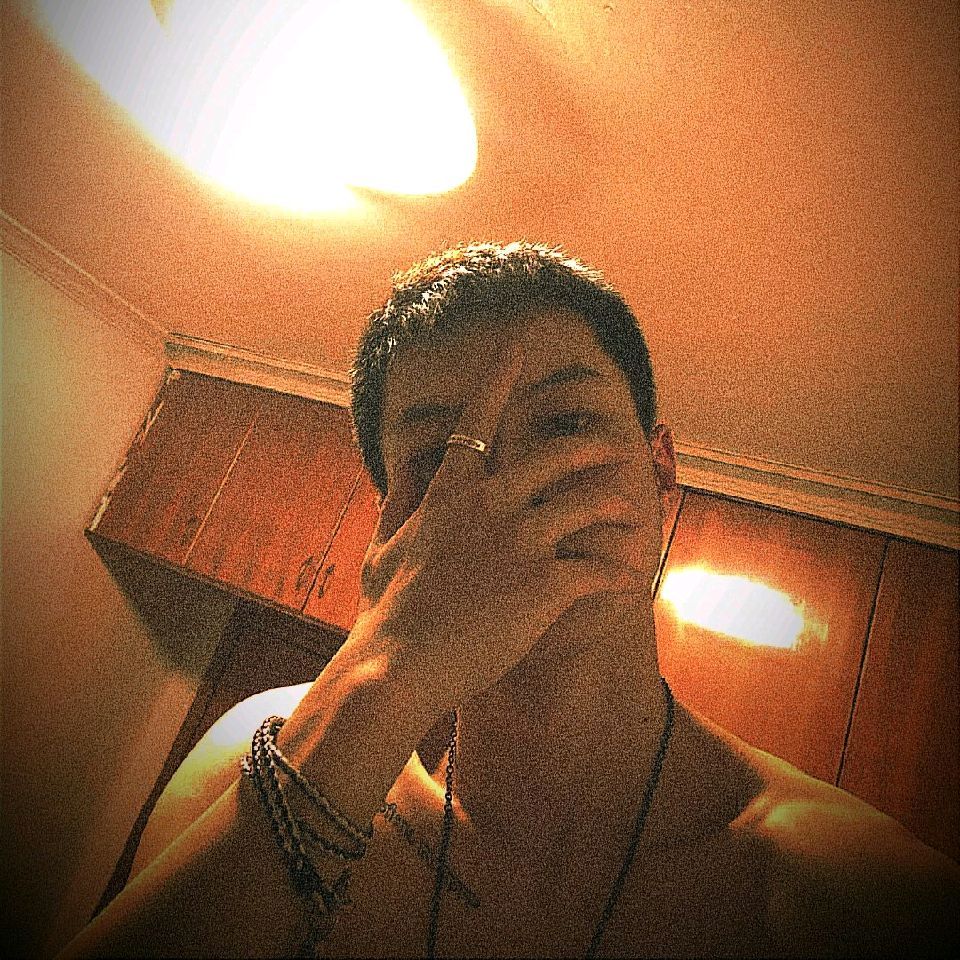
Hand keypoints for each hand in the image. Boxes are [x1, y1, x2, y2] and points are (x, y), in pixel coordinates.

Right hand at [348, 340, 646, 712]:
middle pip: (553, 456)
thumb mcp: (381, 550)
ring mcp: (518, 542)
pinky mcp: (543, 585)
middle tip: (611, 447)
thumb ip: (399, 504)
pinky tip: (628, 578)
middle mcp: (488, 505)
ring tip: (630, 512)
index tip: (519, 344)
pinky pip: (598, 567)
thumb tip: (402, 470)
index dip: (499, 378)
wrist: (395, 669)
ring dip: (615, 505)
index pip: (477, 420)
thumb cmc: (384, 614)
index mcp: (448, 493)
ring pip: (587, 505)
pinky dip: (616, 571)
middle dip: (588, 448)